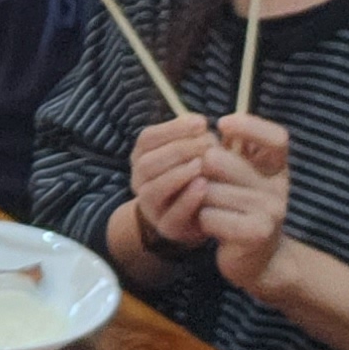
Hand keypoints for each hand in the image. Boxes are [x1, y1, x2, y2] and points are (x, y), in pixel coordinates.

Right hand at [128, 114, 222, 248]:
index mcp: (142, 158)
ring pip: (153, 189)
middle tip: (208, 143)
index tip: (201, 122)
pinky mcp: (167, 227)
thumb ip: (192, 137)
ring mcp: (151, 207)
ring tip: (201, 164)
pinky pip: (172, 214)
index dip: (173, 128)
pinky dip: (187, 199)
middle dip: (179, 150)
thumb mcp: (191, 153)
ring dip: (178, 174)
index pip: (147, 138)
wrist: (193, 217)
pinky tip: (203, 186)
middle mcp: (140, 182)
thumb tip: (200, 123)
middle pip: (147, 163)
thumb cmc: (195, 176)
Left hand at [194, 113, 294, 291]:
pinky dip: (203, 221)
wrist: (259, 261)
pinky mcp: (256, 233)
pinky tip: (214, 226)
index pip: (276, 138)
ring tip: (210, 209)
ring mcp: (270, 210)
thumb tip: (218, 125)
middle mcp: (278, 186)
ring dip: (199, 200)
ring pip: (207, 190)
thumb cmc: (242, 211)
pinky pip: (209, 215)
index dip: (249, 126)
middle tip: (203, 184)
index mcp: (276, 168)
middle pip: (218, 159)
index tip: (223, 124)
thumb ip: (235, 152)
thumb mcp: (244, 178)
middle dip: (200, 171)